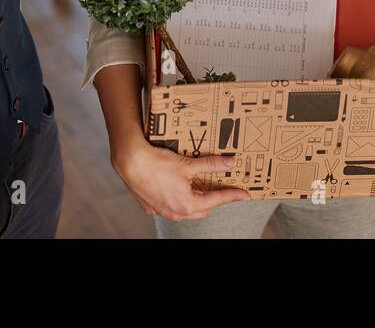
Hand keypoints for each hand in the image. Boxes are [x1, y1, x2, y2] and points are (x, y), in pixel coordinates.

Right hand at [113, 141, 250, 220]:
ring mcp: (161, 211)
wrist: (129, 162)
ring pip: (185, 210)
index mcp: (187, 205)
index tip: (244, 195)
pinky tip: (177, 188)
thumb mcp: (188, 164)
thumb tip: (231, 163)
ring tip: (203, 188)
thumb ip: (211, 164)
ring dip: (196, 201)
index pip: (216, 201)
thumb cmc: (157, 163)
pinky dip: (178, 199)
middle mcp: (175, 213)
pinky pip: (169, 206)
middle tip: (224, 190)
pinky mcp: (150, 206)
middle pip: (202, 209)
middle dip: (214, 200)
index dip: (232, 196)